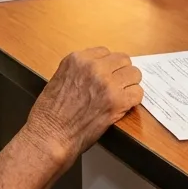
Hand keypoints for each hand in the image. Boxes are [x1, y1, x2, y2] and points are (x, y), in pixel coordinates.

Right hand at [27, 47, 142, 163]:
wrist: (50, 136)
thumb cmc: (50, 113)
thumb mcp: (59, 79)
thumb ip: (79, 71)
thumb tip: (98, 71)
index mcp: (77, 59)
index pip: (105, 52)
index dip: (107, 66)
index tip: (106, 75)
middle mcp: (94, 67)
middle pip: (123, 60)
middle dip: (121, 72)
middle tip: (116, 86)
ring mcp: (106, 83)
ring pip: (134, 74)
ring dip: (129, 85)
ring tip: (120, 96)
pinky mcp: (117, 101)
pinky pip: (137, 93)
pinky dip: (133, 100)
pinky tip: (123, 107)